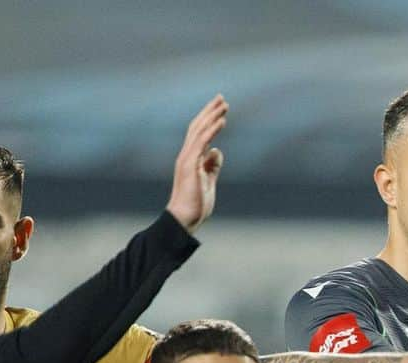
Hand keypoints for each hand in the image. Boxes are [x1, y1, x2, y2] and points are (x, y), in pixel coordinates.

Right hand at [165, 95, 227, 232]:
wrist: (184, 219)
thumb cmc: (195, 205)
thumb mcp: (208, 182)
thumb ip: (212, 166)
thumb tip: (218, 151)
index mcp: (191, 159)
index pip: (199, 133)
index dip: (209, 120)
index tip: (220, 109)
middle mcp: (187, 155)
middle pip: (198, 126)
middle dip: (210, 111)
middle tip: (222, 98)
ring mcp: (187, 159)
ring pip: (200, 131)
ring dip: (212, 116)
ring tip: (224, 105)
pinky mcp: (190, 165)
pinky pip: (202, 143)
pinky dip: (212, 130)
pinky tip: (221, 121)